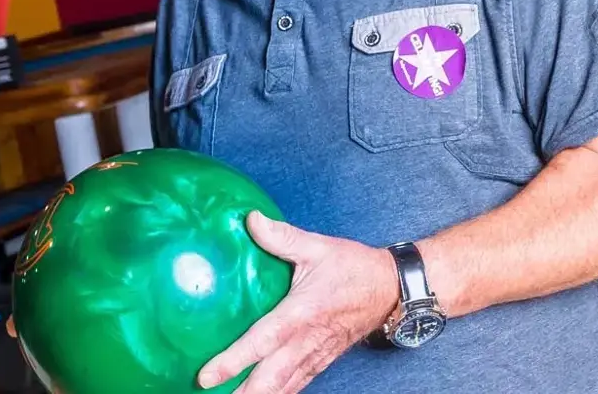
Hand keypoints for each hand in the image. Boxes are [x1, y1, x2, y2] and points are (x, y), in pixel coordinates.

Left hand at [198, 211, 399, 392]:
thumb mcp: (318, 247)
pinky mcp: (321, 361)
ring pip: (283, 388)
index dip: (233, 361)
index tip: (207, 376)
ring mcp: (315, 355)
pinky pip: (296, 385)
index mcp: (301, 313)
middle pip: (270, 380)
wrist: (390, 290)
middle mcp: (306, 341)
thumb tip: (251, 220)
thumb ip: (282, 237)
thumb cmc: (354, 268)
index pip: (262, 342)